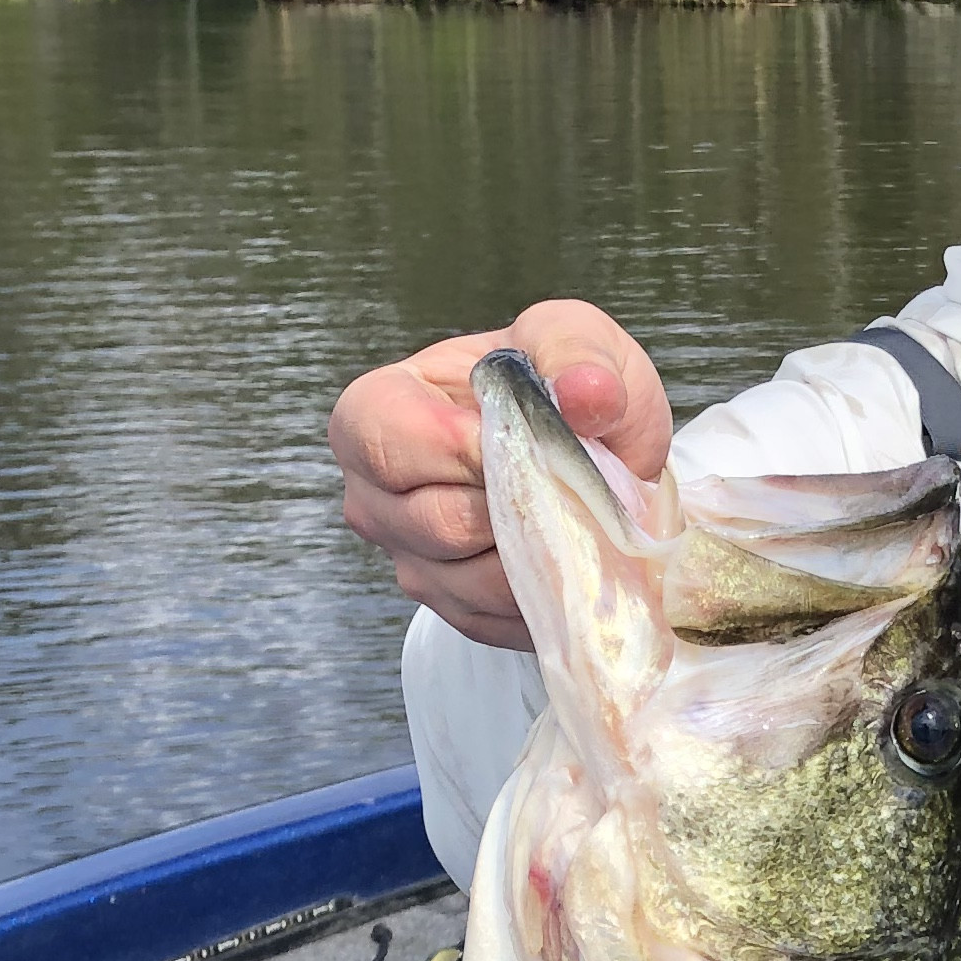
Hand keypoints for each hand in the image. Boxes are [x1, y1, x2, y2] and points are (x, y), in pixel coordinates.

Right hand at [329, 299, 672, 649]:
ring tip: (578, 517)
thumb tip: (587, 394)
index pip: (389, 446)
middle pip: (435, 523)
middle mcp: (373, 495)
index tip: (533, 441)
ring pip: (470, 582)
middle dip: (514, 508)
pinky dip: (543, 594)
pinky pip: (496, 619)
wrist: (588, 449)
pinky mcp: (452, 608)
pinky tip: (571, 557)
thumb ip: (576, 354)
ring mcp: (409, 559)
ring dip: (538, 557)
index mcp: (376, 412)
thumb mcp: (573, 341)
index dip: (466, 451)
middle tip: (568, 482)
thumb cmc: (558, 384)